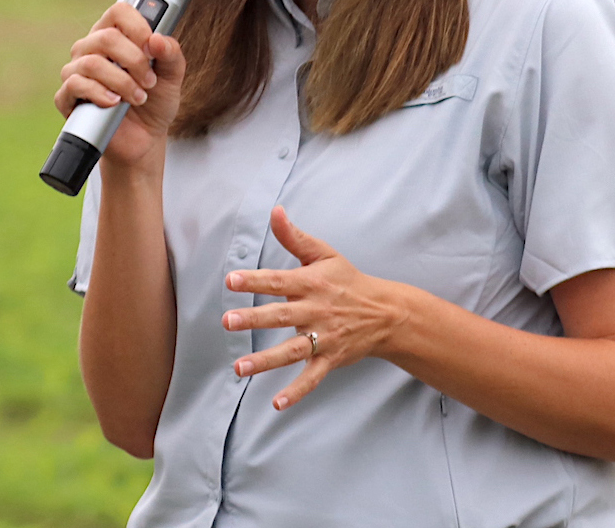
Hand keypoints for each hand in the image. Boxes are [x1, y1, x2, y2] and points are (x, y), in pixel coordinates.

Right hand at [54, 1, 185, 165]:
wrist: (143, 139)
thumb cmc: (154, 102)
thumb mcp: (173, 77)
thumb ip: (171, 54)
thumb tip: (157, 39)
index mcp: (114, 35)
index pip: (118, 12)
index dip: (138, 27)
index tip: (152, 49)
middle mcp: (91, 48)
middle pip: (106, 37)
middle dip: (134, 61)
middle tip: (149, 81)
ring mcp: (75, 71)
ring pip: (92, 63)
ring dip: (122, 82)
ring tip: (138, 98)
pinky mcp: (66, 97)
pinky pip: (75, 86)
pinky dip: (100, 94)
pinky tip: (114, 104)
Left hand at [221, 206, 408, 409]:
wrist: (387, 313)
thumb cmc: (347, 281)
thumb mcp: (324, 254)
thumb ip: (294, 237)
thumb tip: (275, 211)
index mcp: (312, 283)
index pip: (279, 281)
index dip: (255, 280)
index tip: (231, 280)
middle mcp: (316, 311)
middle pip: (282, 316)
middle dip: (255, 319)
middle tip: (228, 321)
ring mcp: (324, 337)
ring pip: (293, 350)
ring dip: (266, 360)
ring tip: (240, 368)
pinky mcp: (331, 359)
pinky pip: (313, 377)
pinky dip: (297, 391)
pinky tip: (277, 403)